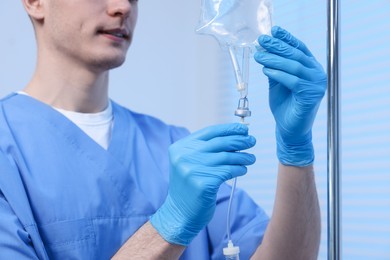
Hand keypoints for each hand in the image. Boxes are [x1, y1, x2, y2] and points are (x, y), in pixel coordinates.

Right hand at [150, 123, 255, 245]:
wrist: (180, 213)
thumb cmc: (190, 186)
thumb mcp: (190, 162)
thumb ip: (205, 149)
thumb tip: (234, 136)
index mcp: (180, 147)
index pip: (209, 132)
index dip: (228, 129)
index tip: (243, 129)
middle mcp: (185, 156)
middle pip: (220, 143)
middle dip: (239, 140)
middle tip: (252, 141)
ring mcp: (193, 170)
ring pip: (226, 157)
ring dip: (243, 156)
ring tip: (251, 158)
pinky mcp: (204, 184)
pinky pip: (228, 171)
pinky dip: (239, 169)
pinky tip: (243, 169)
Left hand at [254, 26, 326, 165]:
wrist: (289, 130)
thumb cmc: (284, 106)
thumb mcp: (277, 82)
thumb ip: (275, 67)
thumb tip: (264, 50)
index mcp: (310, 68)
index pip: (299, 48)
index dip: (287, 38)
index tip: (273, 30)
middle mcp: (317, 74)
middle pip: (296, 55)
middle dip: (277, 46)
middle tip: (262, 40)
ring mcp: (316, 85)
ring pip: (294, 66)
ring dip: (274, 59)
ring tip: (259, 54)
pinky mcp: (311, 96)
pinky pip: (293, 81)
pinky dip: (279, 74)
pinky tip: (266, 69)